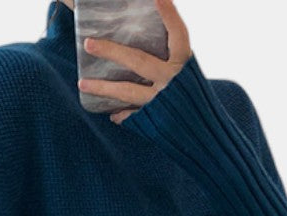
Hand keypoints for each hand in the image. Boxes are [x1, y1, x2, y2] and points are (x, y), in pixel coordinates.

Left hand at [78, 0, 192, 122]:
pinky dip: (121, 115)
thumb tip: (152, 17)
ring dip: (104, 88)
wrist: (204, 130)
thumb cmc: (191, 91)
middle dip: (112, 52)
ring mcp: (162, 100)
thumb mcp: (185, 67)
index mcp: (183, 62)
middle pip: (139, 61)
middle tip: (88, 43)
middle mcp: (173, 79)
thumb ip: (169, 50)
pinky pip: (133, 116)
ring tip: (82, 84)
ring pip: (128, 91)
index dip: (169, 14)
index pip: (177, 33)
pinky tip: (112, 114)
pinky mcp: (155, 119)